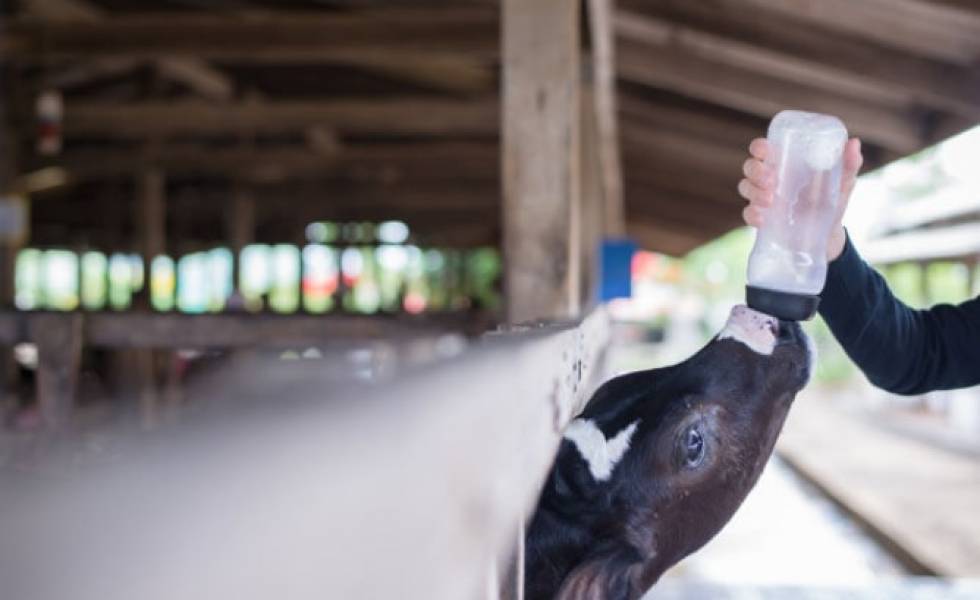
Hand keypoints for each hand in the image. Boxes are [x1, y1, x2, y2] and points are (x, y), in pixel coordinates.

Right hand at [738, 137, 863, 260]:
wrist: (828, 235)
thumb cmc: (832, 200)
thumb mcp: (842, 183)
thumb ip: (848, 165)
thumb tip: (854, 143)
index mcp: (785, 163)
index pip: (763, 149)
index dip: (759, 147)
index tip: (766, 150)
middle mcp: (770, 178)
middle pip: (750, 167)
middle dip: (755, 170)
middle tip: (771, 180)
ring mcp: (763, 198)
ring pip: (745, 187)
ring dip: (753, 191)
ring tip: (769, 200)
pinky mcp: (761, 218)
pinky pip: (747, 213)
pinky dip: (751, 215)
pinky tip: (762, 219)